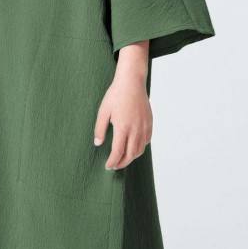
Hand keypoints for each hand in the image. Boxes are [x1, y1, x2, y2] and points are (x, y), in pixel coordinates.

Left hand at [93, 41, 151, 169]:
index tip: (108, 166)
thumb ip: (100, 129)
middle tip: (114, 166)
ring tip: (123, 158)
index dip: (112, 162)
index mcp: (123, 127)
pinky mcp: (149, 123)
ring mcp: (144, 127)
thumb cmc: (116, 95)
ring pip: (140, 149)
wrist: (132, 82)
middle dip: (122, 163)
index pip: (118, 152)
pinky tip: (133, 147)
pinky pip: (146, 141)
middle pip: (130, 155)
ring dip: (131, 157)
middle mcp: (135, 129)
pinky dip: (140, 147)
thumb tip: (98, 143)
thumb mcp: (103, 111)